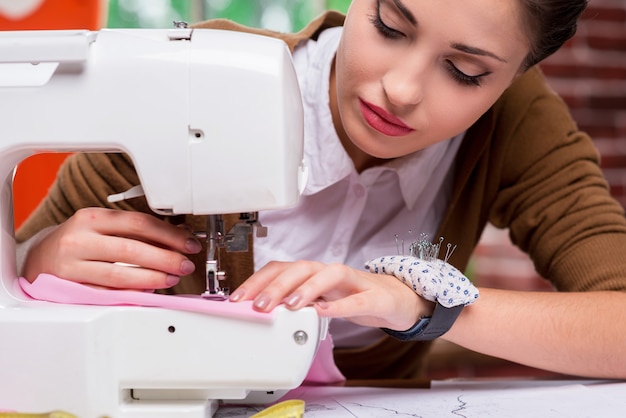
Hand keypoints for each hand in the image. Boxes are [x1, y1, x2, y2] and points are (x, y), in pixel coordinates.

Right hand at [19, 207, 201, 289]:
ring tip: (172, 278)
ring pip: (120, 273)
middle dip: (166, 258)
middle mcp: (80, 239)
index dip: (169, 235)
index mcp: (93, 218)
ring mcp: (73, 265)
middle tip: (185, 264)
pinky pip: (107, 292)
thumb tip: (177, 237)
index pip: (139, 223)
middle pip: (132, 248)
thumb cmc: (79, 241)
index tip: (189, 243)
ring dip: (152, 278)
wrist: (39, 258)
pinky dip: (131, 292)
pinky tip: (149, 291)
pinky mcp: (71, 288)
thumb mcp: (103, 226)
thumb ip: (135, 230)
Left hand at [229, 260, 433, 330]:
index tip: (237, 299)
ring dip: (306, 289)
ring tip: (289, 306)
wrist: (396, 299)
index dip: (257, 281)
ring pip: (327, 276)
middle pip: (299, 268)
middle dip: (276, 285)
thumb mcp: (319, 301)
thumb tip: (260, 315)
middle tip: (258, 305)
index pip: (280, 269)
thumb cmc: (353, 298)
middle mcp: (329, 272)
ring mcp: (353, 281)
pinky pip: (355, 299)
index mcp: (312, 274)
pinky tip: (323, 312)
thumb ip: (294, 304)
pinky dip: (339, 306)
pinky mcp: (374, 296)